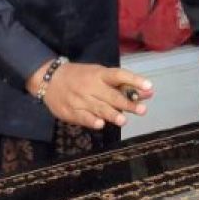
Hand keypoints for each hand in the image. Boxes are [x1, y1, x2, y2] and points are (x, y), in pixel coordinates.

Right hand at [29, 62, 153, 129]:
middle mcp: (91, 86)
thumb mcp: (99, 75)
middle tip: (142, 110)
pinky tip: (100, 124)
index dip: (134, 80)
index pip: (119, 75)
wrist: (49, 79)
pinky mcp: (71, 111)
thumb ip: (122, 85)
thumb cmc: (80, 77)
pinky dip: (91, 120)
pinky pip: (82, 116)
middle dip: (127, 103)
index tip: (149, 86)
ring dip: (111, 114)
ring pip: (98, 107)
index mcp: (99, 74)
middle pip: (111, 95)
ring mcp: (80, 99)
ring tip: (123, 121)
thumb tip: (148, 92)